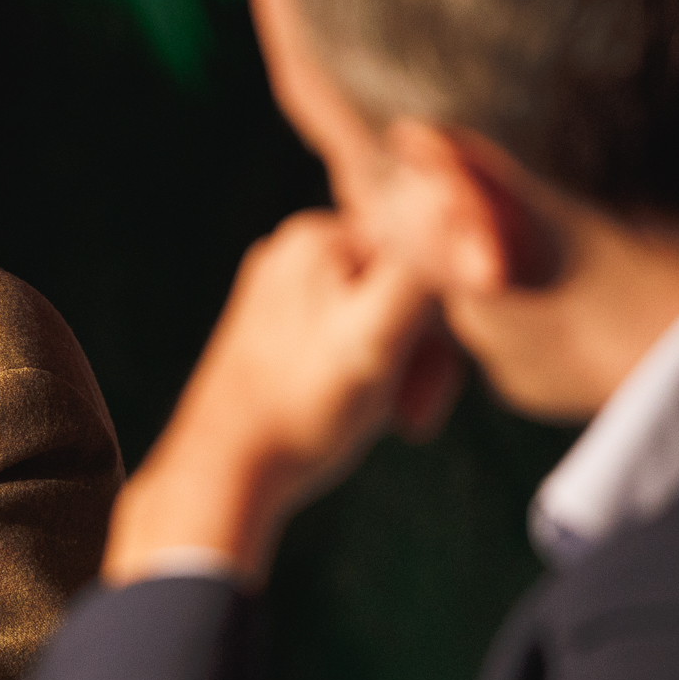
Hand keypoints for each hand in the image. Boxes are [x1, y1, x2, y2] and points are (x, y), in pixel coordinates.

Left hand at [105, 210, 441, 586]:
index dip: (443, 325)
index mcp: (318, 235)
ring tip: (387, 418)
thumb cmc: (304, 406)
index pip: (423, 255)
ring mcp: (281, 287)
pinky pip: (348, 334)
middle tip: (410, 416)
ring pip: (381, 315)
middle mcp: (293, 248)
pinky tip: (356, 409)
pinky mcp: (274, 327)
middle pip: (403, 286)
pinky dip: (366, 373)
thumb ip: (420, 274)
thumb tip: (454, 210)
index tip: (430, 386)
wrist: (224, 470)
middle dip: (421, 353)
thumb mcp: (377, 336)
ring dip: (399, 369)